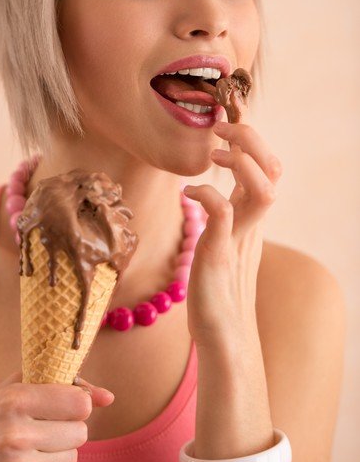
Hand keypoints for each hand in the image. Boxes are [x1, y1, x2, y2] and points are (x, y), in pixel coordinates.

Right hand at [0, 370, 113, 461]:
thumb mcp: (12, 389)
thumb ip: (61, 384)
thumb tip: (109, 397)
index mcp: (14, 400)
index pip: (80, 403)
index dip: (76, 403)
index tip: (62, 404)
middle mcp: (16, 435)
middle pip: (81, 432)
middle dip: (67, 428)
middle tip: (42, 427)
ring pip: (73, 457)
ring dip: (58, 451)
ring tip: (30, 447)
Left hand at [183, 108, 282, 347]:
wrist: (224, 338)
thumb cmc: (218, 289)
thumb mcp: (226, 243)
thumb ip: (228, 218)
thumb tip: (217, 194)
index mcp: (252, 219)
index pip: (267, 168)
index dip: (252, 140)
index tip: (226, 123)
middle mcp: (251, 225)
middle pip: (272, 170)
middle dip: (250, 140)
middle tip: (220, 130)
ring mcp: (239, 240)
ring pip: (262, 190)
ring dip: (239, 163)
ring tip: (213, 156)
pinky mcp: (219, 256)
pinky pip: (222, 216)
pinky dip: (206, 195)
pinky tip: (188, 193)